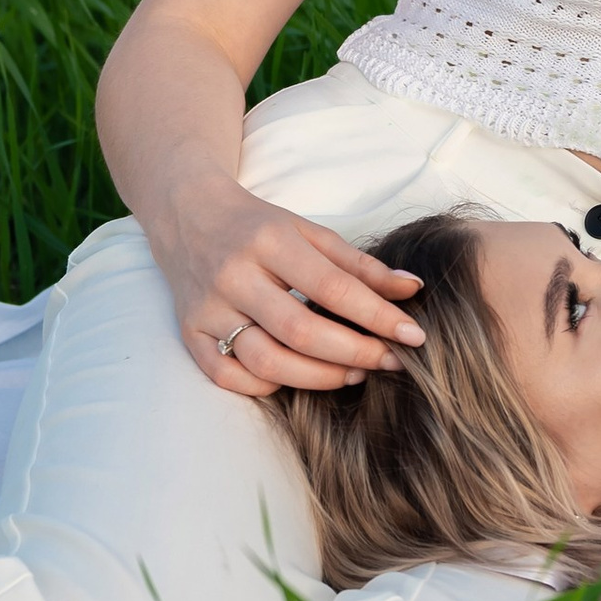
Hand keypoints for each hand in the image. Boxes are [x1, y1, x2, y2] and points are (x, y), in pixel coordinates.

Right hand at [154, 180, 424, 398]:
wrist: (187, 214)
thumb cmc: (258, 225)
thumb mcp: (309, 231)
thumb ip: (360, 264)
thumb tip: (413, 289)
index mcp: (268, 241)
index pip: (332, 288)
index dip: (377, 316)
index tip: (413, 336)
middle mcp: (233, 275)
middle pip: (300, 332)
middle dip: (354, 353)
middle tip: (390, 362)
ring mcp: (207, 308)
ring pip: (265, 362)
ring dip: (318, 377)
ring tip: (353, 374)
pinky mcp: (189, 333)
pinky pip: (227, 377)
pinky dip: (265, 386)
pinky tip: (295, 377)